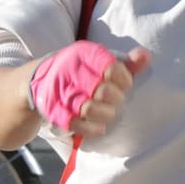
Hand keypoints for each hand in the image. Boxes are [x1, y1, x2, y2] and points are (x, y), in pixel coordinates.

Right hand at [27, 41, 147, 140]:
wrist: (38, 81)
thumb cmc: (80, 71)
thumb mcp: (100, 61)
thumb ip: (126, 62)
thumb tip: (146, 56)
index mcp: (83, 55)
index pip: (113, 68)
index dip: (125, 80)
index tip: (124, 84)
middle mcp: (69, 72)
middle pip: (103, 91)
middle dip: (116, 98)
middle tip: (117, 99)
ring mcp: (60, 93)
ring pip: (89, 109)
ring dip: (106, 114)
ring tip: (109, 112)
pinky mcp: (54, 111)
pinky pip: (75, 124)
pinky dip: (91, 129)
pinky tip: (99, 127)